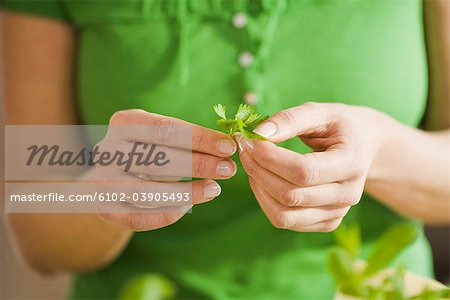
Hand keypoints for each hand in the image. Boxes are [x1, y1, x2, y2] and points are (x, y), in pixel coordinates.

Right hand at [95, 109, 236, 230]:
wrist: (106, 177)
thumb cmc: (144, 151)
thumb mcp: (158, 136)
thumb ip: (186, 139)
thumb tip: (228, 145)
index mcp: (124, 122)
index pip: (166, 128)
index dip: (200, 138)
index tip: (229, 146)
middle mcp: (108, 150)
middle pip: (158, 158)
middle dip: (199, 163)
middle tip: (228, 169)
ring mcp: (103, 181)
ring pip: (148, 191)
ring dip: (186, 193)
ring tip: (214, 189)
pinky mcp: (105, 209)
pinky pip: (140, 217)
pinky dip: (167, 213)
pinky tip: (189, 207)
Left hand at [236, 102, 389, 231]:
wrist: (363, 147)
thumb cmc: (338, 126)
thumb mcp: (319, 112)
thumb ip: (289, 119)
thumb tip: (258, 134)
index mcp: (352, 163)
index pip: (304, 171)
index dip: (270, 158)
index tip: (250, 140)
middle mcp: (348, 194)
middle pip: (290, 195)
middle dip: (258, 171)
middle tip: (244, 148)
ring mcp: (337, 213)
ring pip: (284, 215)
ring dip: (258, 188)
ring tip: (251, 163)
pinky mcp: (325, 223)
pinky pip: (285, 221)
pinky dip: (265, 200)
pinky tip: (263, 178)